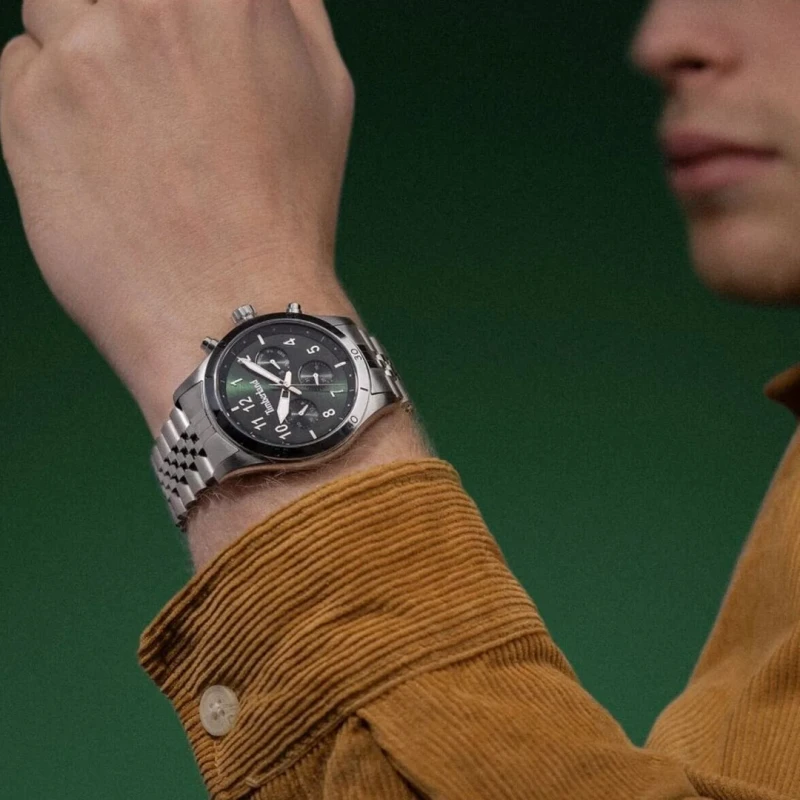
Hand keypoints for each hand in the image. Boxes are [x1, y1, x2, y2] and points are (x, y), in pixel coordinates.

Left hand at [0, 0, 355, 434]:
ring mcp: (85, 55)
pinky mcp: (28, 108)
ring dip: (81, 53)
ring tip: (128, 130)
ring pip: (54, 7)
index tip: (161, 31)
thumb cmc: (286, 210)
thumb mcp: (323, 89)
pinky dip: (48, 105)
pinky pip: (19, 69)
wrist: (232, 309)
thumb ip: (285, 5)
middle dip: (122, 20)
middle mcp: (153, 7)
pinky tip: (100, 162)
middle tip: (147, 83)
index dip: (161, 10)